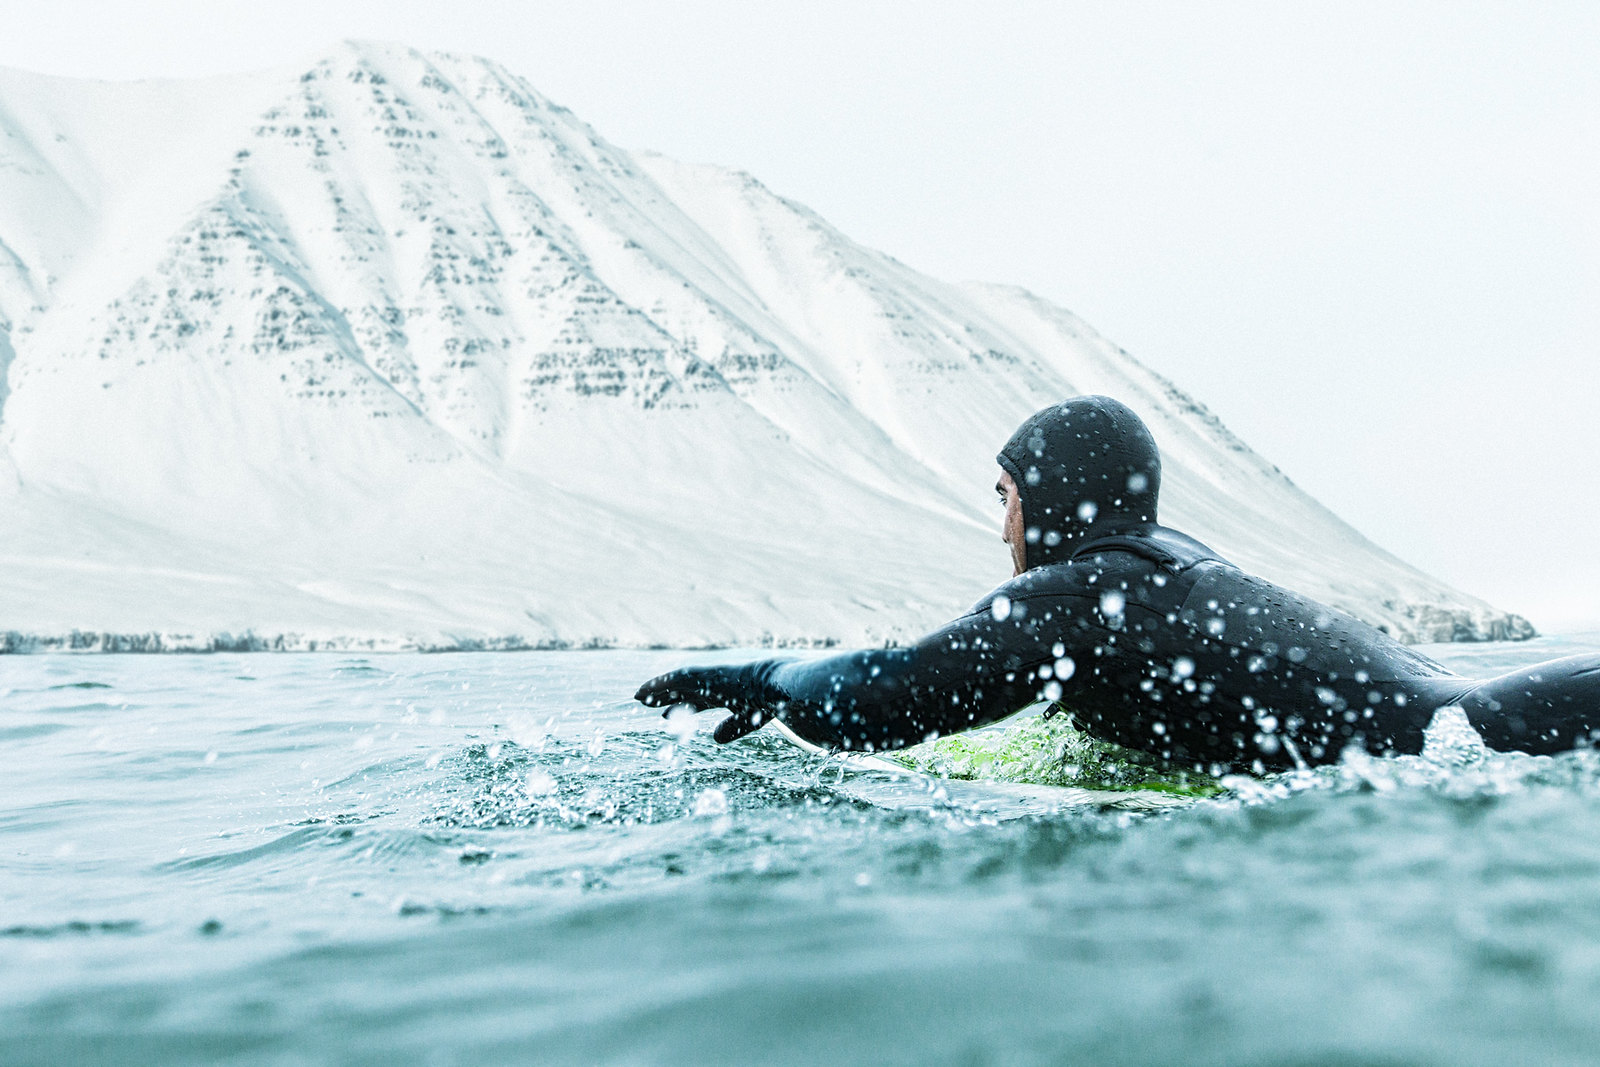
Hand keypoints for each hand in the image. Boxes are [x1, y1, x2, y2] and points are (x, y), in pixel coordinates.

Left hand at [634, 663, 779, 743]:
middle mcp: (714, 683)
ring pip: (676, 682)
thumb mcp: (747, 720)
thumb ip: (732, 728)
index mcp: (726, 694)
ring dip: (657, 688)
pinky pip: (675, 678)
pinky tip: (645, 689)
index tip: (664, 716)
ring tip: (638, 695)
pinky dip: (659, 683)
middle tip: (646, 704)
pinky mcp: (703, 673)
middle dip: (665, 697)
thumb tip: (714, 739)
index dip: (682, 707)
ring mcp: (708, 677)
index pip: (698, 700)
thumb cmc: (766, 703)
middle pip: (684, 690)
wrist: (773, 685)